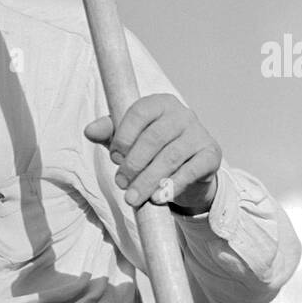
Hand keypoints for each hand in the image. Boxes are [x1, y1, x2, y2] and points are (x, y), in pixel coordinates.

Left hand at [85, 94, 220, 213]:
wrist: (188, 170)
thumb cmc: (152, 150)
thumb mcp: (128, 139)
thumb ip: (109, 133)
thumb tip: (89, 131)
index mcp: (159, 104)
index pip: (139, 113)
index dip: (123, 137)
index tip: (114, 159)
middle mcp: (182, 114)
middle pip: (154, 138)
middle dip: (134, 164)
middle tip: (120, 184)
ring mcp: (199, 133)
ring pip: (171, 156)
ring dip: (148, 180)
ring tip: (133, 198)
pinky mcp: (211, 154)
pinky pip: (191, 170)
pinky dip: (172, 185)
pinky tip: (158, 198)